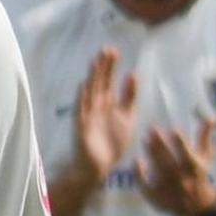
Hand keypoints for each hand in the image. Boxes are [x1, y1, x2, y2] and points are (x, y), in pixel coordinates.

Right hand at [74, 47, 137, 182]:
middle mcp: (97, 105)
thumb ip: (130, 98)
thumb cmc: (113, 143)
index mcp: (108, 103)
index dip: (111, 67)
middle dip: (103, 67)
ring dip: (93, 77)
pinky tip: (84, 85)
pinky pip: (81, 109)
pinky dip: (82, 97)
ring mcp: (89, 114)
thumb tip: (133, 75)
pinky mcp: (82, 125)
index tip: (115, 51)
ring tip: (96, 61)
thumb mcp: (128, 118)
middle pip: (100, 82)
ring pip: (91, 91)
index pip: (109, 81)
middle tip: (107, 50)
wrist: (101, 166)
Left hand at [135, 119, 215, 215]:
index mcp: (195, 169)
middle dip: (160, 145)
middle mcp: (183, 180)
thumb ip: (204, 137)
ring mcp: (169, 190)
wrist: (199, 207)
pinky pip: (147, 187)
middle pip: (170, 161)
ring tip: (144, 140)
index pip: (188, 155)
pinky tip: (137, 162)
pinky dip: (141, 176)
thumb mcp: (205, 158)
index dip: (181, 143)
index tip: (174, 130)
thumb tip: (210, 117)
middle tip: (151, 129)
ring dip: (151, 156)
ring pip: (158, 172)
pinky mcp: (158, 198)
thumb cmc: (199, 176)